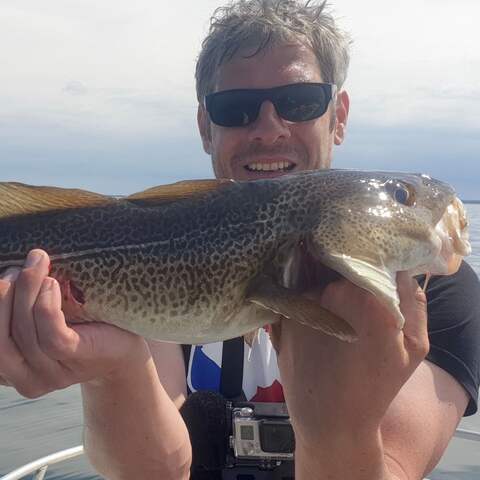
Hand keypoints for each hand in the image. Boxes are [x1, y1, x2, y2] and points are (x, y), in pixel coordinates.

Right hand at [0, 249, 147, 397]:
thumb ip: (23, 310)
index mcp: (12, 371)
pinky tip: (52, 283)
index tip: (2, 277)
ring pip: (25, 332)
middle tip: (17, 268)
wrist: (125, 347)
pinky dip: (46, 305)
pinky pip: (52, 334)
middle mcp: (27, 380)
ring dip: (27, 292)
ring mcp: (52, 374)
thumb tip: (11, 272)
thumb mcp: (46, 322)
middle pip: (1, 338)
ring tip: (37, 264)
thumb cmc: (84, 328)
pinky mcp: (76, 358)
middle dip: (2, 297)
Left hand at [271, 272, 427, 452]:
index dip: (373, 263)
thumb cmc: (376, 386)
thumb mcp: (414, 348)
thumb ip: (414, 302)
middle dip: (349, 274)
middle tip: (353, 296)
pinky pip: (299, 296)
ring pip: (319, 280)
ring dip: (326, 289)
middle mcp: (332, 292)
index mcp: (369, 296)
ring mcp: (305, 303)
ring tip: (334, 315)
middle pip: (342, 266)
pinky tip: (315, 324)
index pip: (370, 257)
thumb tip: (401, 270)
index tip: (374, 272)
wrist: (332, 420)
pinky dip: (307, 302)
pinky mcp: (286, 315)